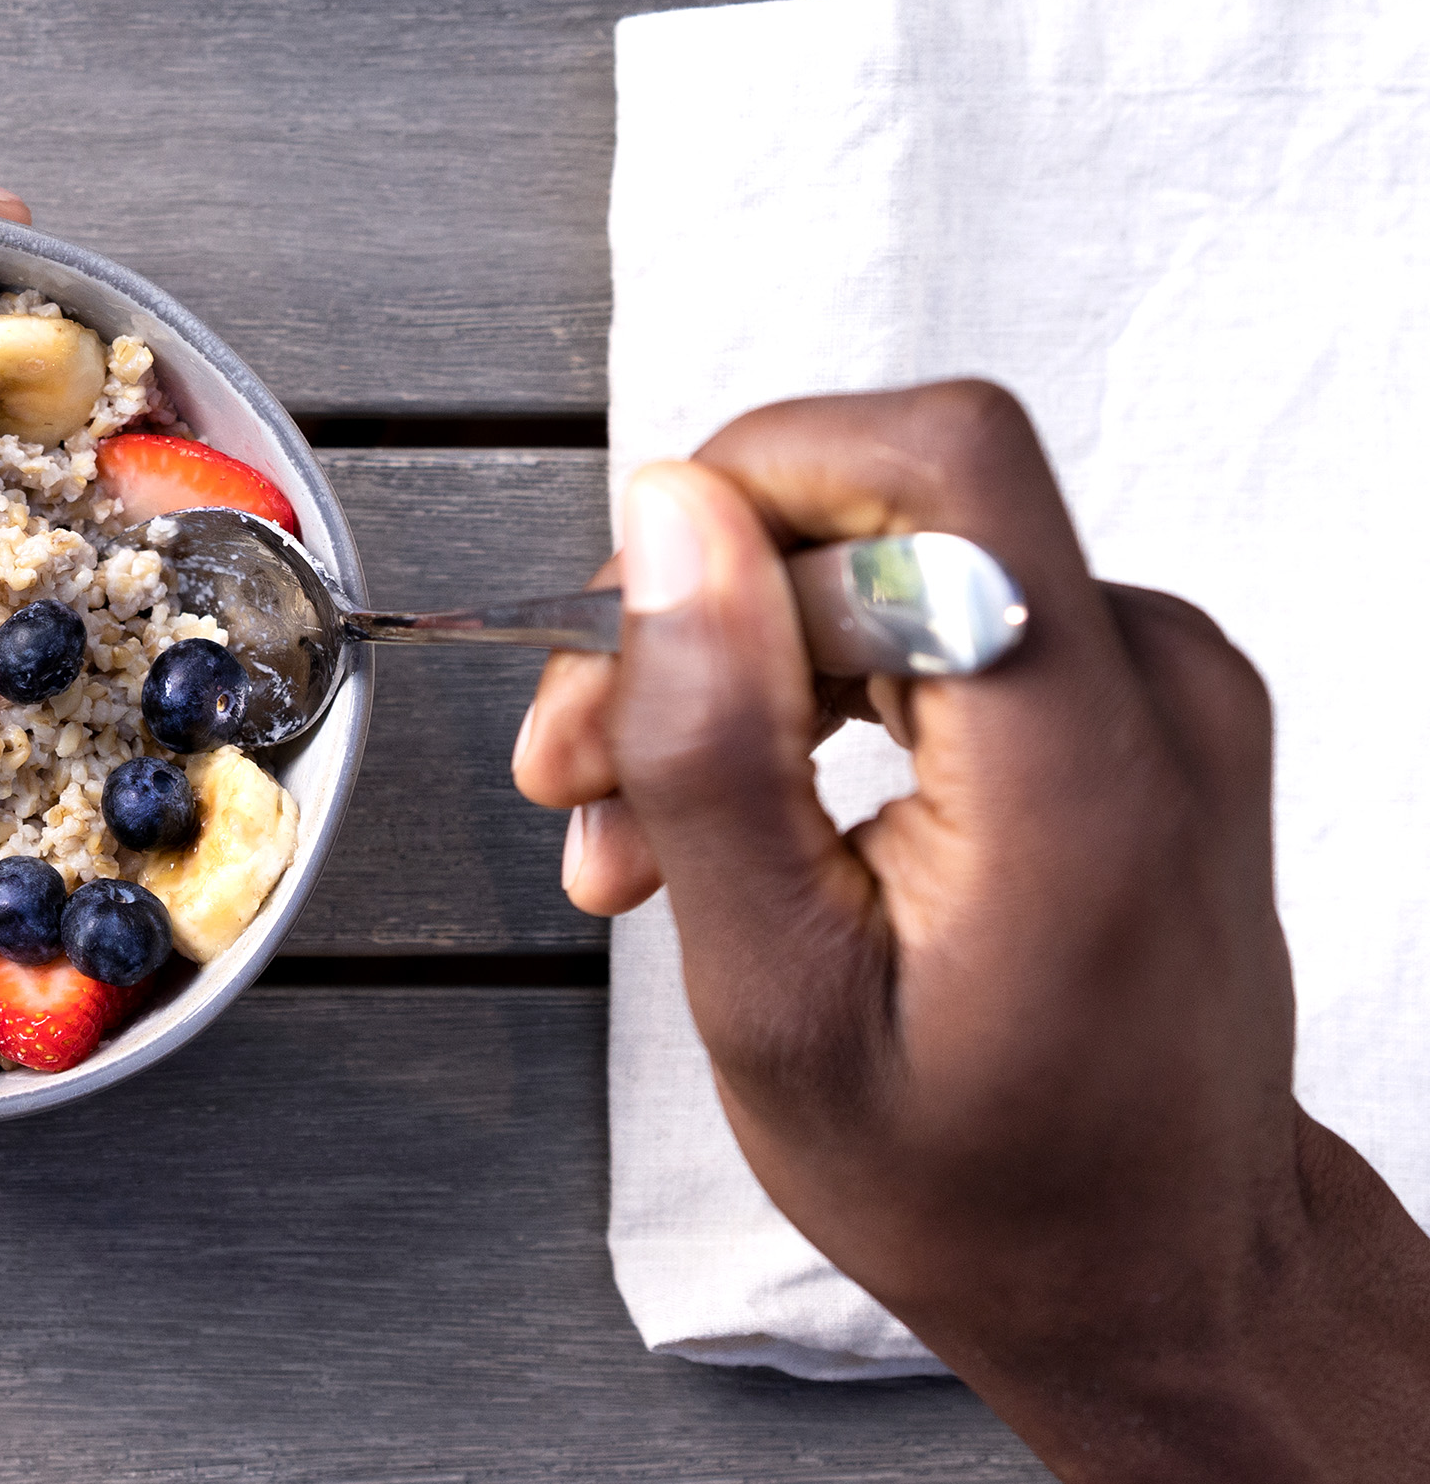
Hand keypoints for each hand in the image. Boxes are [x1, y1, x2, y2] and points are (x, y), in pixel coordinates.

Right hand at [512, 381, 1429, 1479]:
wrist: (1147, 1270)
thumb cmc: (983, 1182)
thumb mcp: (780, 998)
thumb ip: (715, 748)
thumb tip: (676, 523)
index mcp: (1083, 765)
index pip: (937, 465)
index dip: (757, 482)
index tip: (639, 613)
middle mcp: (1153, 686)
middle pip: (882, 515)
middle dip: (697, 621)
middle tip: (581, 765)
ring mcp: (1153, 688)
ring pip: (887, 570)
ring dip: (733, 680)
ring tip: (639, 834)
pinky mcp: (1124, 706)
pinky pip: (935, 626)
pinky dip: (810, 704)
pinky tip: (736, 821)